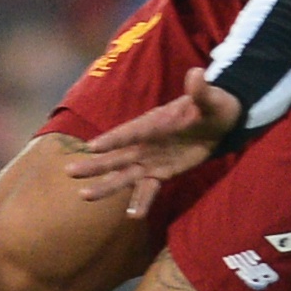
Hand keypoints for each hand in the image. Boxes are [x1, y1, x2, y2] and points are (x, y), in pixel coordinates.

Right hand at [64, 67, 243, 218]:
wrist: (219, 123)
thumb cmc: (212, 106)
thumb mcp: (211, 98)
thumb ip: (200, 90)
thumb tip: (197, 73)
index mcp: (154, 123)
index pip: (131, 132)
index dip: (114, 139)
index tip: (92, 147)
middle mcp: (146, 143)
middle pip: (117, 155)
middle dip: (96, 165)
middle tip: (70, 171)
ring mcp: (151, 159)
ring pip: (125, 175)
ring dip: (106, 186)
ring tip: (83, 196)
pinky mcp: (161, 173)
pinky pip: (148, 189)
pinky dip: (141, 202)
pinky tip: (131, 216)